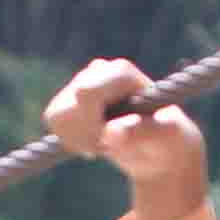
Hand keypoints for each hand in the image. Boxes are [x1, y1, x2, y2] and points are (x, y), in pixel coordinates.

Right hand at [46, 57, 206, 219]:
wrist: (160, 148)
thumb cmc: (168, 140)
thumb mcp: (167, 139)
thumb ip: (143, 133)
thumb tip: (112, 131)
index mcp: (122, 73)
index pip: (86, 93)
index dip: (92, 125)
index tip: (111, 141)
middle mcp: (98, 71)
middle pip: (67, 107)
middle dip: (85, 135)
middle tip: (109, 145)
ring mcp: (82, 82)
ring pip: (55, 114)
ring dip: (77, 138)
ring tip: (103, 143)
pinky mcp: (71, 97)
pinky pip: (52, 118)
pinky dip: (70, 139)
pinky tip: (93, 141)